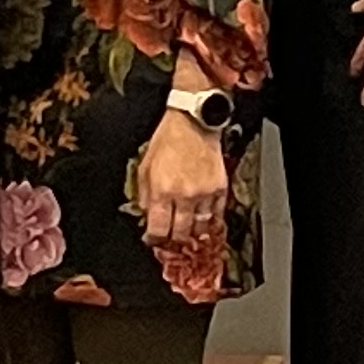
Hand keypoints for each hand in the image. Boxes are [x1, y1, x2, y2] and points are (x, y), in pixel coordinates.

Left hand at [136, 107, 231, 251]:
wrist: (193, 122)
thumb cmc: (168, 140)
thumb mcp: (145, 166)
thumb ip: (143, 194)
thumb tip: (146, 213)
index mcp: (162, 191)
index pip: (159, 229)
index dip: (155, 240)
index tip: (154, 240)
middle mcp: (184, 196)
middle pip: (181, 233)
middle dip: (175, 241)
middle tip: (172, 241)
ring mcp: (204, 193)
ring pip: (200, 228)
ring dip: (194, 234)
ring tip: (189, 235)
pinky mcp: (220, 188)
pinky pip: (217, 214)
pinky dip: (211, 221)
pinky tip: (206, 222)